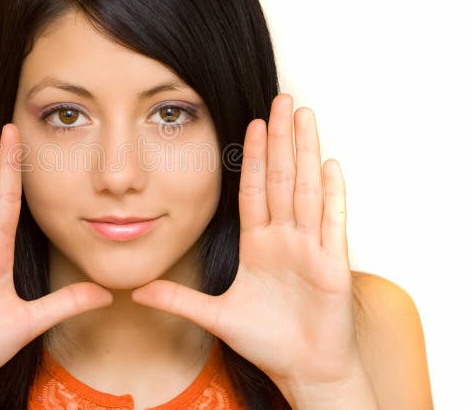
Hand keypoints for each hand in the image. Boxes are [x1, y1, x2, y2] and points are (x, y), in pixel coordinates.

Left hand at [131, 93, 361, 391]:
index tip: (251, 123)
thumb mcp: (215, 316)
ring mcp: (310, 248)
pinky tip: (330, 164)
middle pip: (281, 178)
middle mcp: (286, 239)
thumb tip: (138, 291)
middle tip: (281, 99)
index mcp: (260, 244)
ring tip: (304, 116)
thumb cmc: (269, 342)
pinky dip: (332, 195)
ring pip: (306, 190)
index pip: (254, 190)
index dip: (252, 156)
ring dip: (305, 152)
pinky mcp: (332, 266)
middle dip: (281, 138)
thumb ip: (178, 299)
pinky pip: (332, 224)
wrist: (305, 371)